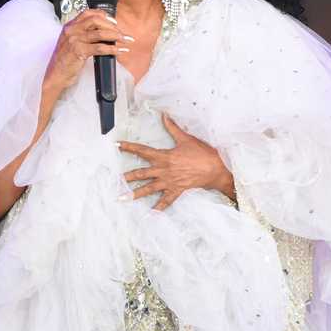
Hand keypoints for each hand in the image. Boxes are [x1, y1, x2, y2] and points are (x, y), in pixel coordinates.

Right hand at [44, 9, 131, 94]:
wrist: (55, 75)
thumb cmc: (64, 61)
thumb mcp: (71, 43)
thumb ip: (84, 35)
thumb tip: (105, 32)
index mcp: (70, 26)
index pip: (88, 13)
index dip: (103, 15)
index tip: (114, 21)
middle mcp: (71, 30)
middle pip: (96, 20)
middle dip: (112, 26)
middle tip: (121, 33)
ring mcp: (74, 40)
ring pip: (100, 33)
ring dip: (116, 36)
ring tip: (125, 40)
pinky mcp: (78, 51)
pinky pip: (100, 48)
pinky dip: (113, 49)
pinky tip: (119, 51)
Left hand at [120, 115, 234, 210]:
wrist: (215, 169)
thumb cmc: (202, 153)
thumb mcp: (186, 139)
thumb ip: (173, 128)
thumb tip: (164, 115)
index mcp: (164, 157)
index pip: (143, 151)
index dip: (129, 147)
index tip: (117, 145)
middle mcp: (164, 170)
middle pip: (141, 173)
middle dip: (127, 177)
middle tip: (114, 181)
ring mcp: (169, 182)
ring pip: (149, 188)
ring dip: (135, 194)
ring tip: (123, 198)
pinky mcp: (177, 190)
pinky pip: (166, 201)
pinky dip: (158, 208)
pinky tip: (150, 215)